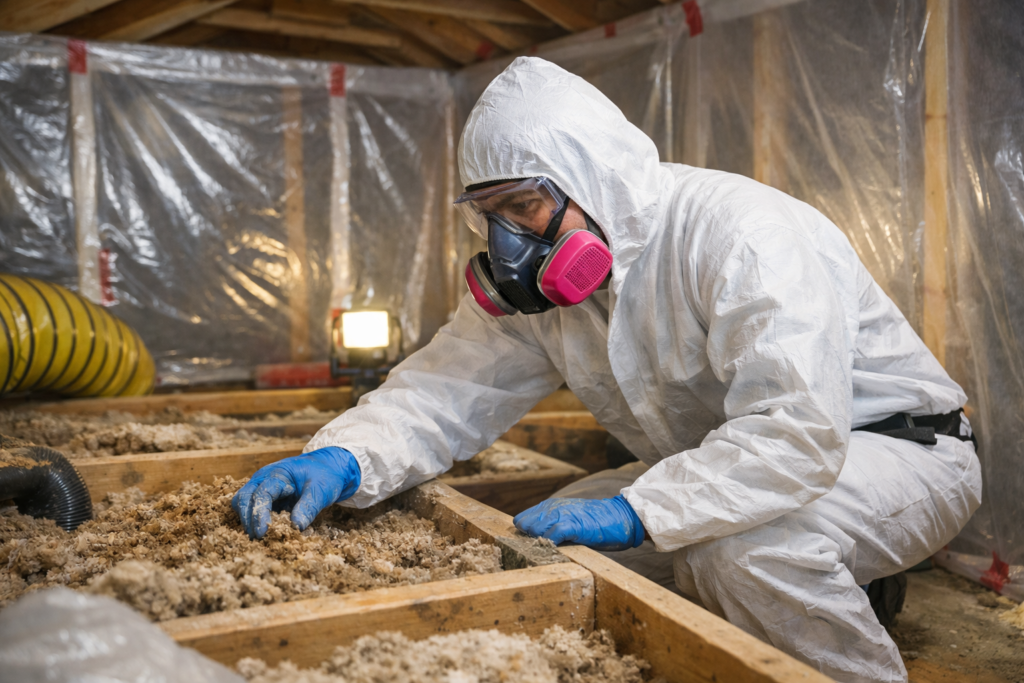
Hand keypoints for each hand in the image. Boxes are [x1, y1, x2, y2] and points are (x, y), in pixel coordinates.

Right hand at [232, 446, 360, 538]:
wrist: (327, 468)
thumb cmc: (324, 475)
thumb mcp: (321, 490)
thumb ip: (309, 506)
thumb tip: (296, 526)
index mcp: (277, 473)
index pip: (261, 493)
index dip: (260, 513)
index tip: (262, 532)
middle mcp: (264, 479)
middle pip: (244, 498)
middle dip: (248, 519)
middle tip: (258, 539)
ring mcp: (261, 487)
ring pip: (242, 504)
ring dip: (248, 521)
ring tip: (259, 539)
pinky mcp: (265, 497)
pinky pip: (251, 509)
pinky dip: (253, 521)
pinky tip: (263, 534)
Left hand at [513, 495, 644, 550]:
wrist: (619, 517)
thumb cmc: (595, 521)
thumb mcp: (568, 518)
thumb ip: (551, 525)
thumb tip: (534, 541)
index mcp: (549, 506)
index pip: (521, 520)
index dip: (522, 535)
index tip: (528, 546)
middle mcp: (552, 508)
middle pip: (523, 525)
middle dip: (526, 539)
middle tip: (536, 551)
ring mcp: (561, 515)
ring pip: (533, 529)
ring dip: (536, 542)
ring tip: (545, 552)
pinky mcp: (572, 525)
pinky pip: (550, 535)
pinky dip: (549, 544)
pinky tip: (555, 550)